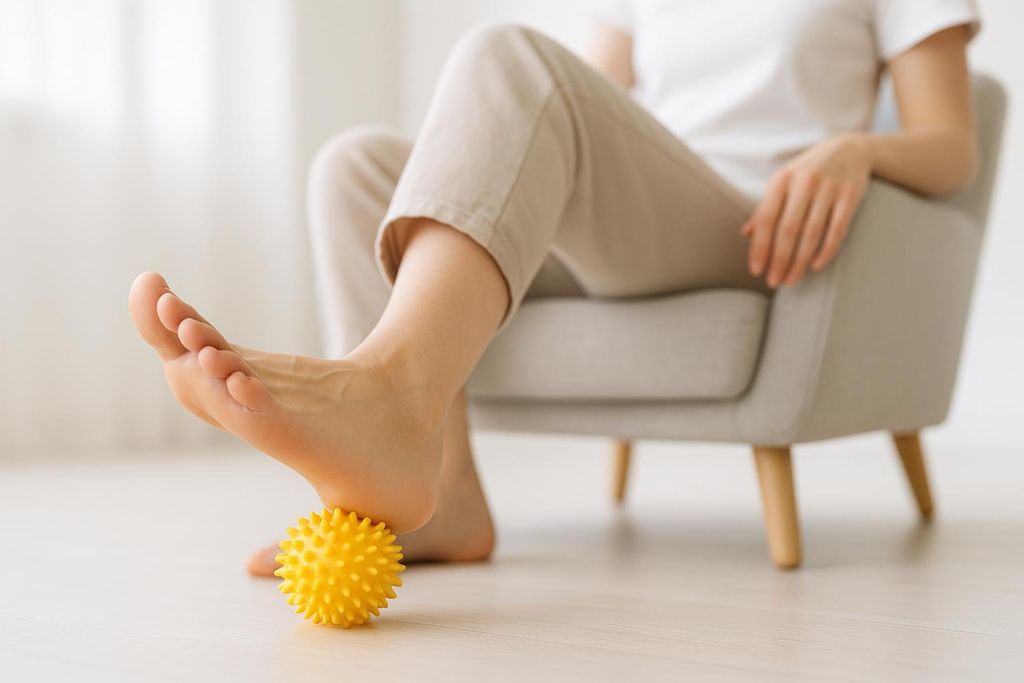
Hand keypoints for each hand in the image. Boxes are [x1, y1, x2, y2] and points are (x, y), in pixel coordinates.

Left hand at [741, 134, 870, 287]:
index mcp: (781, 180)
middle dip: (779, 260)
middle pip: (788, 230)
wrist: (849, 149)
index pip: (766, 220)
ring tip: (791, 279)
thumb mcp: (783, 182)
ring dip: (800, 261)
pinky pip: (837, 229)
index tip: (756, 271)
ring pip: (812, 233)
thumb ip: (766, 207)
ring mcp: (829, 188)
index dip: (760, 247)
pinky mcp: (850, 195)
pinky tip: (816, 266)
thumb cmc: (808, 172)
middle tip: (774, 281)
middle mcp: (804, 182)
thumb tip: (746, 234)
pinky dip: (826, 250)